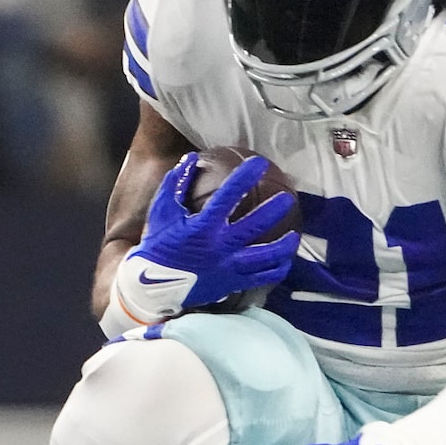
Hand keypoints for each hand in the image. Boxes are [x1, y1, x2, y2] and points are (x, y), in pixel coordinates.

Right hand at [119, 152, 299, 320]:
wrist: (152, 286)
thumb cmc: (158, 244)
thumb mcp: (162, 211)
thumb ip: (176, 183)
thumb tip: (192, 158)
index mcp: (203, 227)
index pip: (228, 197)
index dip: (244, 177)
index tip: (258, 163)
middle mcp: (219, 247)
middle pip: (254, 227)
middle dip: (273, 210)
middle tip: (287, 197)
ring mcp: (228, 268)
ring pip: (264, 257)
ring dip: (282, 246)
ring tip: (293, 235)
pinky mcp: (233, 284)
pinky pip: (262, 278)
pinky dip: (276, 269)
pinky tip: (284, 261)